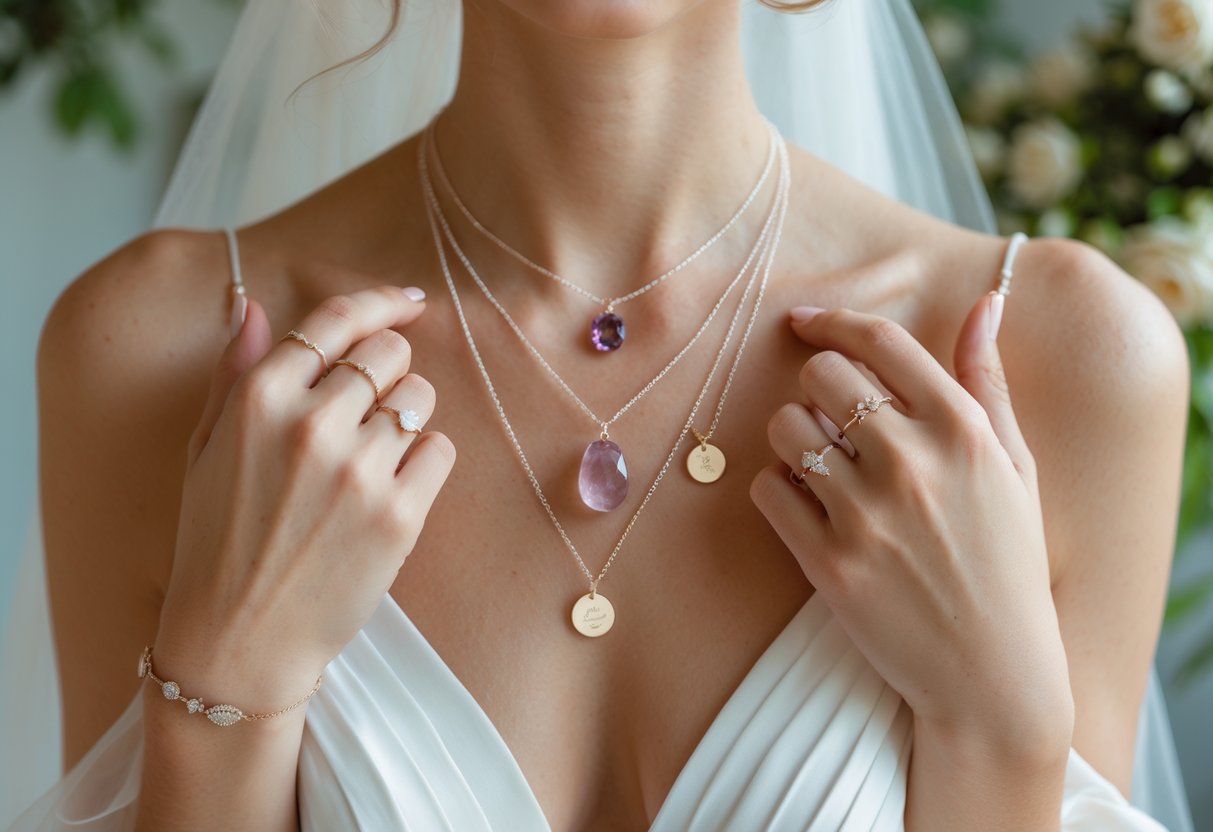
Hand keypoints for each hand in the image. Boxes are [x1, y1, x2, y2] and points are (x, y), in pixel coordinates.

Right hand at [155, 286, 455, 709]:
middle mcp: (312, 424)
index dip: (381, 302)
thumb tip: (252, 306)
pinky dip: (425, 461)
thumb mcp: (203, 449)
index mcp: (260, 398)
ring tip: (371, 461)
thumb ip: (234, 373)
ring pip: (421, 398)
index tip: (408, 303)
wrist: (239, 639)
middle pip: (390, 354)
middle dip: (389, 371)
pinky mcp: (400, 514)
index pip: (336, 319)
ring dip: (406, 418)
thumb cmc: (217, 540)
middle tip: (370, 410)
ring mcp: (359, 470)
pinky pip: (441, 449)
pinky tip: (390, 490)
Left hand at [750, 292, 1071, 746]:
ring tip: (820, 465)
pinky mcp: (828, 562)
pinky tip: (807, 506)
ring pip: (785, 429)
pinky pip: (768, 490)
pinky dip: (777, 490)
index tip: (805, 321)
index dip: (834, 319)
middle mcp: (914, 463)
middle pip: (820, 376)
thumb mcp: (1016, 468)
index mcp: (964, 431)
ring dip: (792, 438)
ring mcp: (868, 515)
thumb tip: (985, 303)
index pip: (881, 342)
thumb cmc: (1007, 562)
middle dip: (816, 387)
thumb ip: (989, 382)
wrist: (992, 672)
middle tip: (831, 418)